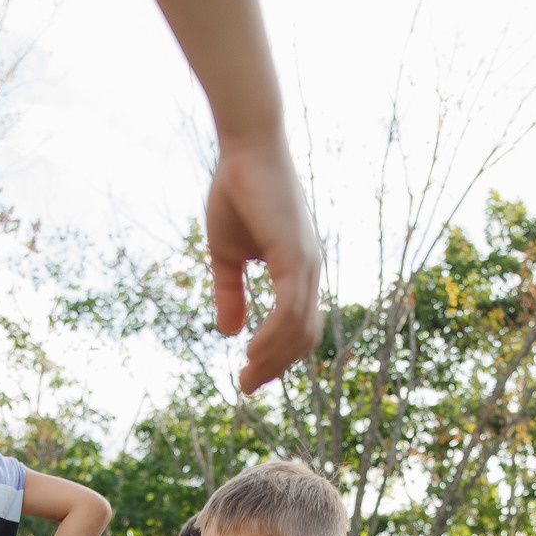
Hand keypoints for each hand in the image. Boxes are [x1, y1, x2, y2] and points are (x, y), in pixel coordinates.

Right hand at [205, 137, 320, 392]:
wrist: (245, 148)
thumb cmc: (236, 191)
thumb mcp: (227, 254)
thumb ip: (230, 292)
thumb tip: (229, 332)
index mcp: (297, 268)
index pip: (297, 325)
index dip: (276, 355)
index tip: (250, 377)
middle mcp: (309, 269)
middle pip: (303, 335)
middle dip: (276, 366)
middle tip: (248, 387)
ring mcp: (306, 262)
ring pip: (298, 327)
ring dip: (273, 358)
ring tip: (247, 378)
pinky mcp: (295, 254)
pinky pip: (289, 308)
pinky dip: (273, 336)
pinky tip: (251, 352)